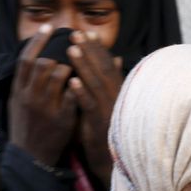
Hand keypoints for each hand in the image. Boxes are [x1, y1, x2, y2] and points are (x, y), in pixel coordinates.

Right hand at [9, 25, 77, 165]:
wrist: (31, 157)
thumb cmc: (29, 126)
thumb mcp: (21, 103)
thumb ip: (27, 83)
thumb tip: (34, 61)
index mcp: (19, 91)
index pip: (26, 59)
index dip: (37, 42)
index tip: (48, 26)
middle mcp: (30, 96)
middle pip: (42, 64)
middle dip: (59, 50)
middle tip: (73, 38)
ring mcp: (46, 107)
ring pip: (57, 77)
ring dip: (72, 65)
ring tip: (81, 57)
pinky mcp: (61, 119)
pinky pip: (72, 98)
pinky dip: (80, 86)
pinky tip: (90, 77)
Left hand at [67, 31, 122, 186]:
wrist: (113, 158)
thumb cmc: (112, 127)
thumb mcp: (113, 100)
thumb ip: (113, 79)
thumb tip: (117, 58)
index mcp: (119, 91)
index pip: (108, 65)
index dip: (98, 48)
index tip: (88, 32)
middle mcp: (117, 97)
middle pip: (102, 69)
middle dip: (89, 51)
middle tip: (76, 33)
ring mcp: (109, 109)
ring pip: (96, 84)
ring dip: (84, 66)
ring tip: (71, 49)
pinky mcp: (101, 122)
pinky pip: (90, 105)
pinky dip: (81, 93)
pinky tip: (71, 81)